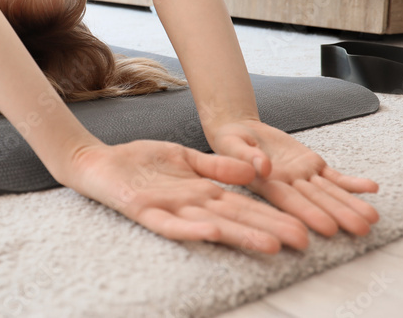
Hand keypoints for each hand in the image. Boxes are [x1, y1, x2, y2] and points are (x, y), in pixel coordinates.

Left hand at [64, 140, 309, 252]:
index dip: (273, 217)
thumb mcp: (186, 158)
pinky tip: (212, 230)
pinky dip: (191, 228)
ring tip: (270, 245)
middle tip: (302, 242)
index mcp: (202, 194)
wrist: (100, 162)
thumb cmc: (142, 162)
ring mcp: (168, 211)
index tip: (303, 226)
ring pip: (210, 227)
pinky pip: (170, 224)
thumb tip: (254, 170)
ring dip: (238, 236)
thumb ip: (217, 166)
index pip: (244, 207)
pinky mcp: (144, 211)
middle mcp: (190, 207)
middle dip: (268, 231)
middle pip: (235, 220)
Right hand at [206, 119, 379, 236]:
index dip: (309, 214)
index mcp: (266, 184)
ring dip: (351, 205)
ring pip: (330, 192)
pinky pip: (335, 176)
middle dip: (339, 214)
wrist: (240, 131)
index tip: (328, 228)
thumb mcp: (231, 142)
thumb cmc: (230, 139)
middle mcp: (288, 184)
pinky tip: (371, 188)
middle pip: (317, 201)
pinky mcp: (311, 165)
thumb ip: (245, 155)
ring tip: (372, 218)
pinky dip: (352, 183)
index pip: (290, 202)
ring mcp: (302, 176)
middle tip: (361, 229)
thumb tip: (264, 166)